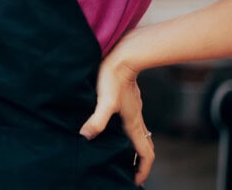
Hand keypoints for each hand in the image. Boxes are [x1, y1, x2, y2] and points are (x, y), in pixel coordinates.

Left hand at [80, 52, 154, 186]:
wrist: (123, 55)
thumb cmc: (113, 77)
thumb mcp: (104, 100)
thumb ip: (96, 119)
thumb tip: (85, 136)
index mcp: (133, 123)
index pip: (146, 153)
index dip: (143, 169)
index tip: (136, 180)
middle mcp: (137, 119)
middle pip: (145, 146)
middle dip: (141, 162)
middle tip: (131, 172)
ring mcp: (134, 109)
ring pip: (140, 134)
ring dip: (135, 147)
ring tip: (124, 155)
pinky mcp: (129, 100)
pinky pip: (134, 123)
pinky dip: (130, 133)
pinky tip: (116, 129)